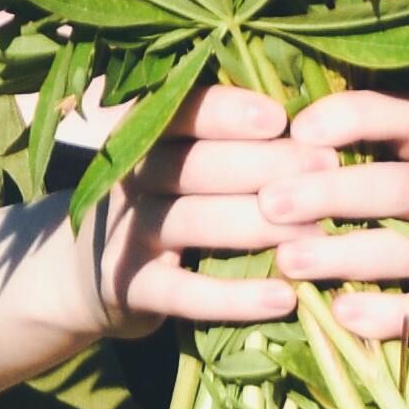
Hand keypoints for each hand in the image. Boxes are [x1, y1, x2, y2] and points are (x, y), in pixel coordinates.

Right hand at [61, 85, 336, 339]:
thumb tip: (317, 119)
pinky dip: (236, 297)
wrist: (80, 275)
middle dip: (267, 164)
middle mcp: (129, 176)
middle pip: (197, 164)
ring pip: (194, 221)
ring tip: (319, 234)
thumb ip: (227, 140)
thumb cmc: (161, 204)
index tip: (281, 117)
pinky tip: (285, 298)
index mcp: (144, 132)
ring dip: (260, 226)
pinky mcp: (130, 288)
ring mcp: (126, 233)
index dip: (231, 112)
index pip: (183, 110)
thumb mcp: (176, 162)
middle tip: (329, 170)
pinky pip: (185, 292)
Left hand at [257, 92, 408, 364]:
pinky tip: (345, 315)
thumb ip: (374, 166)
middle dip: (332, 192)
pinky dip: (391, 314)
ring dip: (346, 254)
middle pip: (401, 184)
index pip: (407, 118)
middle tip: (271, 202)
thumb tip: (275, 151)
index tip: (298, 129)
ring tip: (290, 261)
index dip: (354, 117)